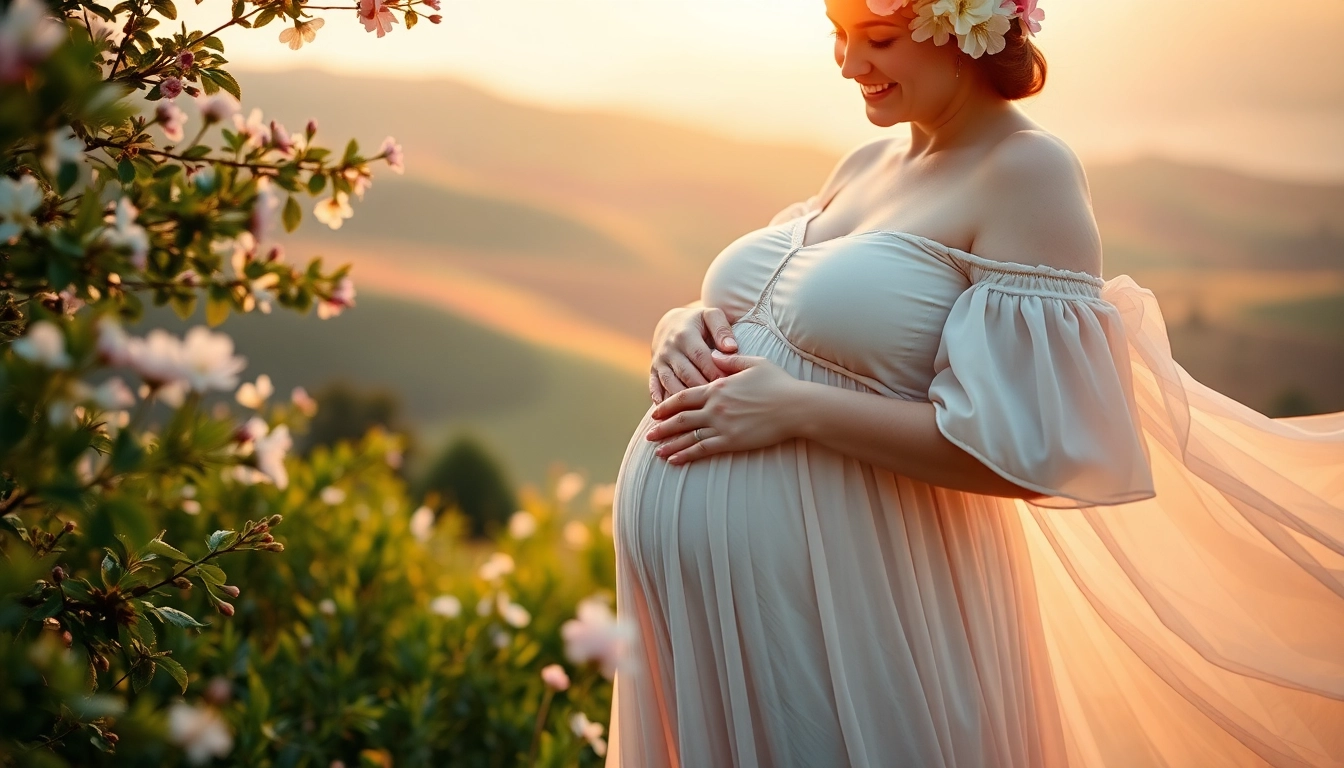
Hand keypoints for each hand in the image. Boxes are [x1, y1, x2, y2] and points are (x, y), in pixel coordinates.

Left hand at [645, 351, 804, 463]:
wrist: (795, 406)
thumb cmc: (778, 383)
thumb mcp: (754, 363)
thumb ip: (730, 360)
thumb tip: (712, 355)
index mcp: (717, 387)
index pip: (684, 396)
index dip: (667, 405)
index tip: (655, 412)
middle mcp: (715, 407)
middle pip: (681, 418)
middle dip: (662, 427)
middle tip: (649, 435)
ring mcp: (722, 425)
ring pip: (689, 436)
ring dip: (671, 444)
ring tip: (656, 452)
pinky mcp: (732, 441)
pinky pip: (703, 449)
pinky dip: (687, 455)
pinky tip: (675, 460)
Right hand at [649, 305, 738, 404]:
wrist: (670, 323)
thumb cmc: (698, 322)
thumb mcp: (711, 316)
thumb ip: (722, 330)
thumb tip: (731, 348)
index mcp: (685, 335)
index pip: (701, 358)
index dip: (715, 372)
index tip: (729, 384)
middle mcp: (669, 349)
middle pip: (687, 374)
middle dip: (703, 388)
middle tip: (720, 402)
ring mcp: (660, 361)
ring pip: (671, 384)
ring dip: (685, 398)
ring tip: (701, 410)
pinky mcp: (653, 371)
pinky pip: (655, 387)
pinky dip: (661, 400)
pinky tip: (670, 414)